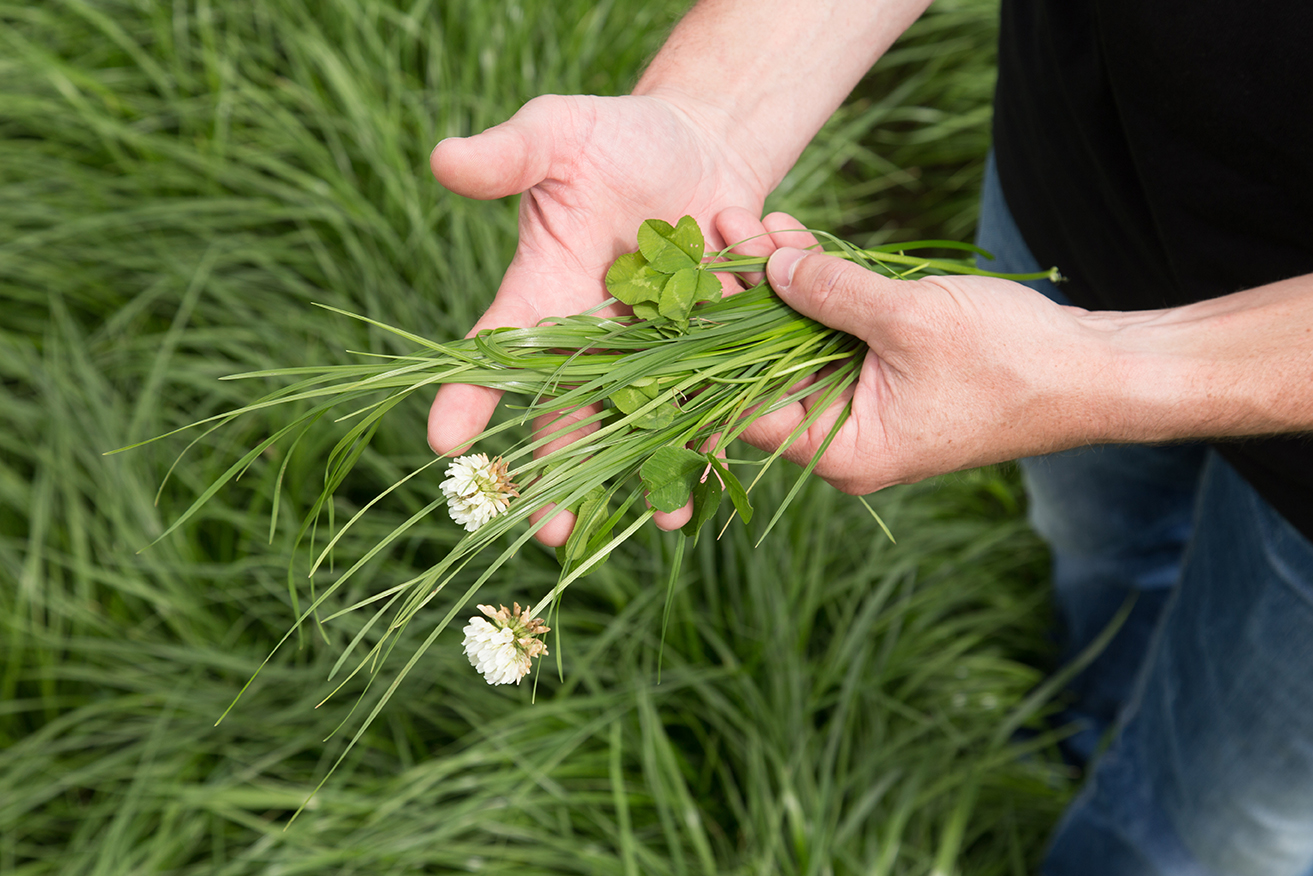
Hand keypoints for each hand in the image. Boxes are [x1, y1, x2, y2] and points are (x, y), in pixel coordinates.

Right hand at [428, 94, 769, 544]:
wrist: (701, 148)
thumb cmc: (617, 137)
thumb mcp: (559, 134)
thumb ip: (510, 154)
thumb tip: (445, 158)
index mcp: (545, 293)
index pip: (498, 348)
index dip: (470, 392)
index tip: (445, 440)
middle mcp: (594, 335)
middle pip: (566, 411)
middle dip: (557, 471)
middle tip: (546, 530)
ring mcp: (653, 348)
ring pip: (639, 421)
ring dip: (646, 472)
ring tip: (660, 519)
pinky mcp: (710, 346)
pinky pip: (707, 398)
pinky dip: (711, 437)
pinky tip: (713, 481)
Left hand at [718, 208, 1121, 492]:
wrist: (1097, 371)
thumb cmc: (1013, 361)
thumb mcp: (912, 319)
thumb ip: (833, 294)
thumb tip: (769, 268)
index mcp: (842, 449)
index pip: (746, 411)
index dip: (708, 352)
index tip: (682, 299)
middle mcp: (845, 435)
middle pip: (768, 366)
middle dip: (744, 297)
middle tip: (717, 233)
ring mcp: (867, 405)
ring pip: (799, 340)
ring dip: (780, 282)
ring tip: (747, 220)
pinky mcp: (887, 375)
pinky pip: (838, 331)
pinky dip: (821, 289)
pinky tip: (792, 240)